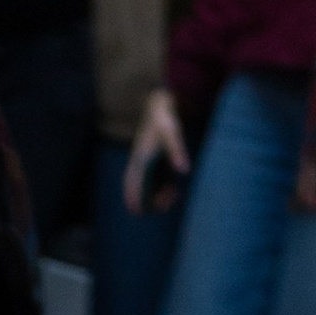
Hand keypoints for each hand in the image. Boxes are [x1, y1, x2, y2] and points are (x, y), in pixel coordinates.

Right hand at [126, 89, 190, 211]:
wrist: (162, 102)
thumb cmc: (166, 118)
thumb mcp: (173, 133)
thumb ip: (177, 151)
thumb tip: (184, 172)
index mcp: (140, 159)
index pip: (131, 185)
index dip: (134, 200)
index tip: (141, 212)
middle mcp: (140, 163)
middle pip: (138, 191)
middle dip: (150, 201)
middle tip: (169, 200)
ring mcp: (146, 163)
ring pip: (146, 188)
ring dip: (157, 196)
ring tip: (174, 194)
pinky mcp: (154, 161)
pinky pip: (154, 182)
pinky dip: (161, 189)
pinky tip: (174, 189)